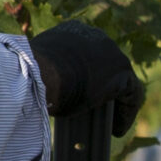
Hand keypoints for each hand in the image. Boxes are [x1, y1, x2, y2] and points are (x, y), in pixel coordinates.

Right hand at [29, 20, 144, 136]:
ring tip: (108, 121)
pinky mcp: (122, 73)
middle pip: (105, 63)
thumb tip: (40, 87)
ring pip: (119, 80)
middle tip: (96, 107)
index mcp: (72, 30)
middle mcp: (95, 36)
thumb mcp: (36, 67)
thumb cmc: (31, 74)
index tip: (82, 90)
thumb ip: (46, 70)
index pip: (85, 53)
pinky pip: (130, 96)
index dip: (85, 73)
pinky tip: (116, 130)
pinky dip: (124, 113)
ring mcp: (112, 52)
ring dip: (114, 101)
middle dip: (102, 85)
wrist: (41, 74)